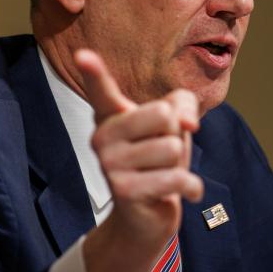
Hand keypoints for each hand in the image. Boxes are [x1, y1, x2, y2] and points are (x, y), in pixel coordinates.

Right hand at [75, 49, 203, 271]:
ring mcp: (109, 165)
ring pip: (172, 146)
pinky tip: (182, 192)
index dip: (93, 71)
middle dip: (176, 133)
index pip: (102, 89)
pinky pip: (176, 177)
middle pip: (163, 114)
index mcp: (111, 115)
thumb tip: (189, 125)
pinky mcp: (123, 191)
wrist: (148, 216)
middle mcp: (102, 137)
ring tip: (164, 173)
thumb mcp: (176, 123)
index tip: (81, 54)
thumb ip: (185, 105)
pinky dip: (191, 187)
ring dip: (180, 163)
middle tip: (162, 152)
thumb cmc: (160, 159)